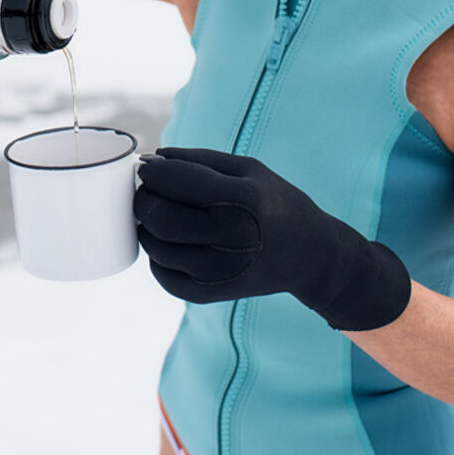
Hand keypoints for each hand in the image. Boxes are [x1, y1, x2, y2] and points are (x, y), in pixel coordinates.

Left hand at [134, 146, 410, 330]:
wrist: (309, 255)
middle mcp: (231, 240)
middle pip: (159, 217)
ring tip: (161, 214)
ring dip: (147, 226)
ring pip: (155, 246)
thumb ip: (196, 160)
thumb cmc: (273, 201)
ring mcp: (220, 273)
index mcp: (242, 201)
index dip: (153, 172)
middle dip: (144, 198)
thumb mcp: (246, 168)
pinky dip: (158, 256)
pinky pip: (162, 275)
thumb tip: (149, 159)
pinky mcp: (209, 295)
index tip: (147, 167)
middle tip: (150, 190)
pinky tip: (173, 242)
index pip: (175, 182)